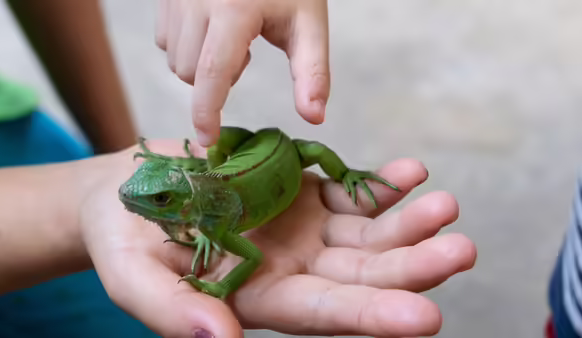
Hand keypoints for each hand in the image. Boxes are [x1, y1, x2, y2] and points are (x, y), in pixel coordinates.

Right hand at [81, 139, 475, 337]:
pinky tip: (410, 173)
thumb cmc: (126, 242)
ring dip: (408, 221)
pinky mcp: (305, 192)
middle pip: (361, 276)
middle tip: (458, 250)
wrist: (132, 193)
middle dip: (411, 267)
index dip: (370, 316)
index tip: (423, 318)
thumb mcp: (134, 279)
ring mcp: (304, 231)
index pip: (322, 315)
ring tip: (444, 204)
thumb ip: (173, 312)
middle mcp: (293, 270)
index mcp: (258, 299)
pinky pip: (352, 192)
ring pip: (368, 235)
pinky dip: (382, 183)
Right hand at [155, 0, 329, 146]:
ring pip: (173, 59)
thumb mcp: (308, 23)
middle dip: (215, 81)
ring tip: (230, 38)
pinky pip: (164, 39)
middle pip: (189, 72)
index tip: (207, 140)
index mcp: (234, 9)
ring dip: (201, 64)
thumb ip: (312, 72)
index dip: (207, 113)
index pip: (212, 73)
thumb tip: (314, 118)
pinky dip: (186, 46)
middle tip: (246, 55)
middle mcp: (196, 0)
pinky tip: (210, 27)